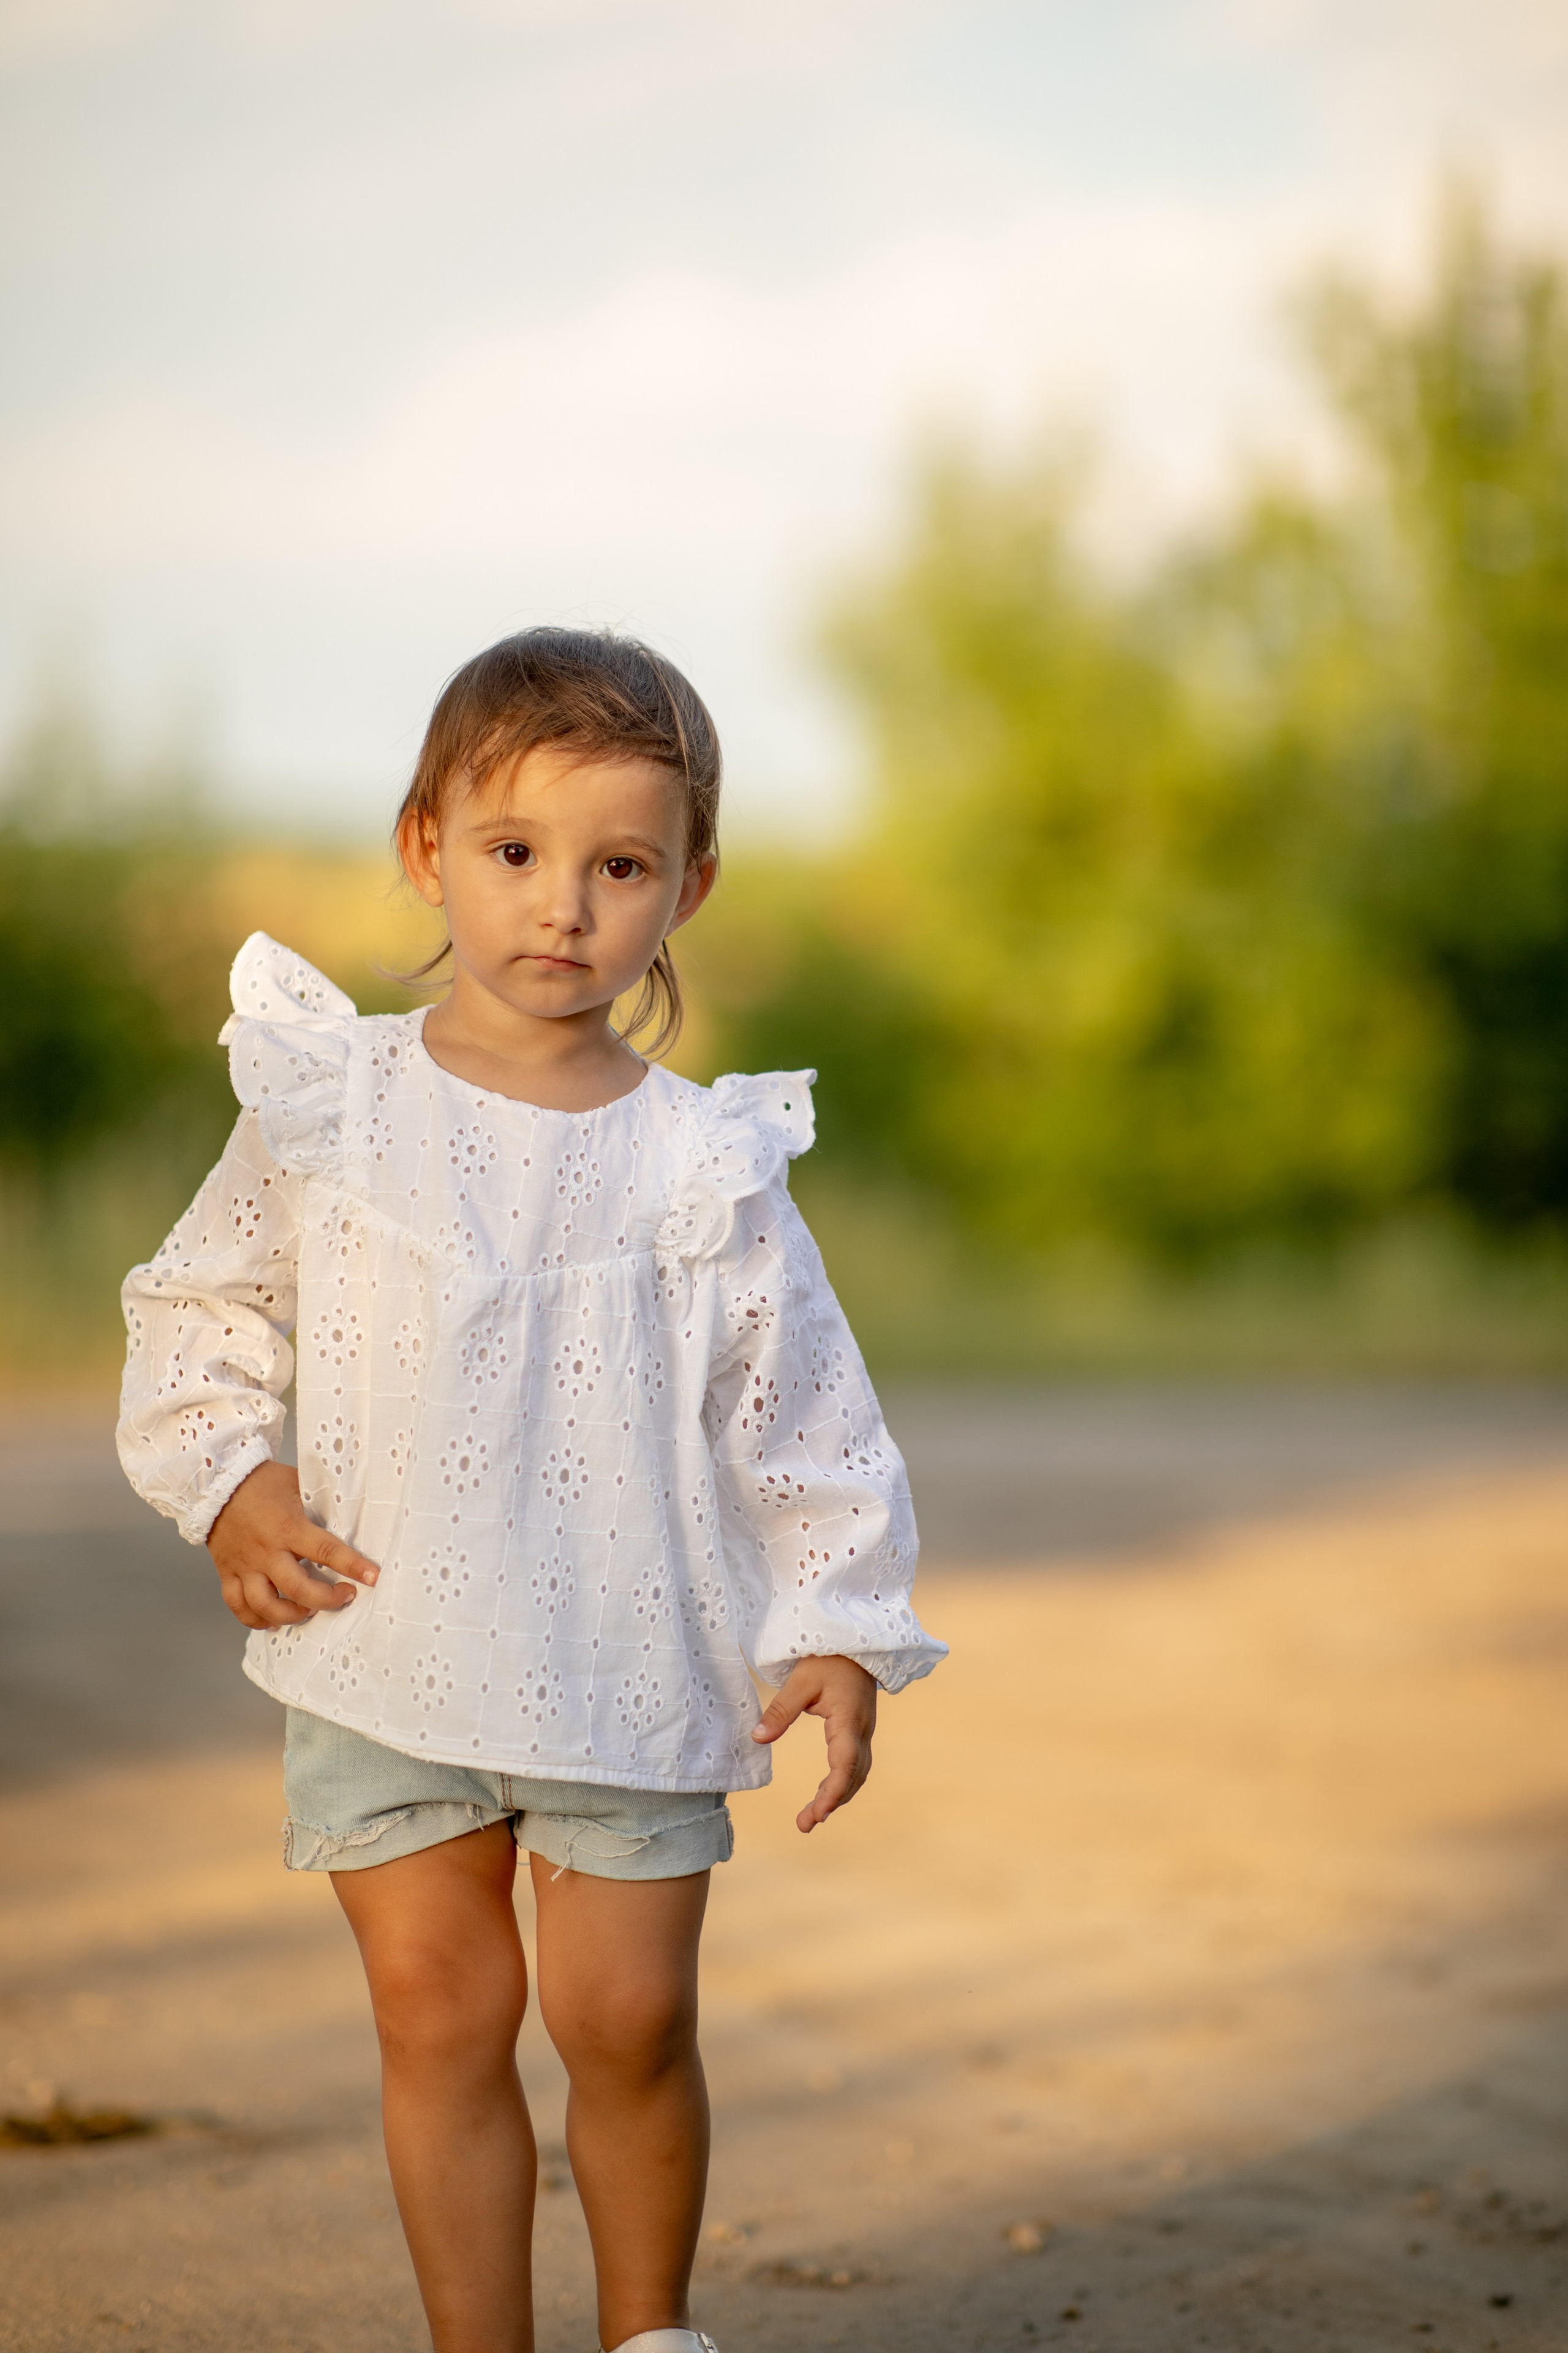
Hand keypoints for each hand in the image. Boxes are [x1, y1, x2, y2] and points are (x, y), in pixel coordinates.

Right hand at [206, 1458, 379, 1629]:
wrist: (215, 1484)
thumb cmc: (262, 1482)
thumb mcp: (298, 1484)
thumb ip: (321, 1502)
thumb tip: (353, 1510)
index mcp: (287, 1526)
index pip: (325, 1550)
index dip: (352, 1565)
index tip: (373, 1577)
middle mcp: (265, 1550)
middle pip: (297, 1588)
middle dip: (326, 1599)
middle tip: (344, 1596)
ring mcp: (244, 1565)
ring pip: (265, 1605)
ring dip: (291, 1615)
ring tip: (309, 1611)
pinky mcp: (228, 1573)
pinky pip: (238, 1606)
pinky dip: (255, 1620)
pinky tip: (273, 1621)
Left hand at [750, 1654, 877, 1832]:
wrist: (855, 1644)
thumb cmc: (827, 1659)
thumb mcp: (800, 1681)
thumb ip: (780, 1711)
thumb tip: (757, 1738)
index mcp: (849, 1721)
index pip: (845, 1764)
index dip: (834, 1791)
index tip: (819, 1812)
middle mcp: (862, 1732)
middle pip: (852, 1776)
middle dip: (831, 1802)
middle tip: (804, 1824)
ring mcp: (864, 1733)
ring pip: (856, 1774)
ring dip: (837, 1796)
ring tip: (810, 1817)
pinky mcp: (859, 1732)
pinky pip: (854, 1765)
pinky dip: (841, 1783)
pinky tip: (824, 1793)